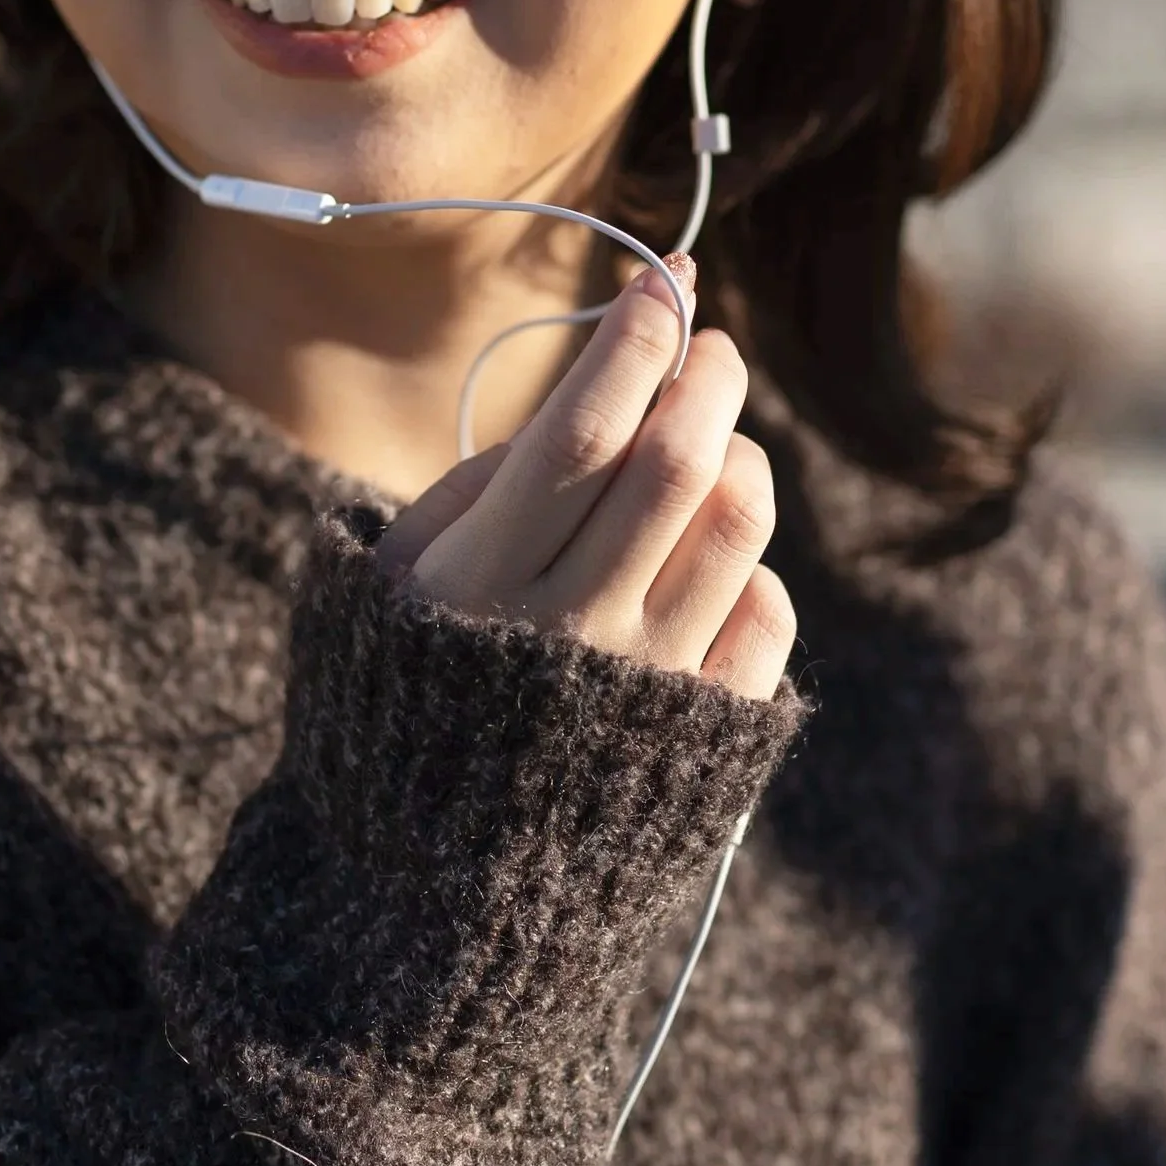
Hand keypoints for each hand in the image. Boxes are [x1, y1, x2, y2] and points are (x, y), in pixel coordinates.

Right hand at [375, 260, 795, 700]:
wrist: (433, 882)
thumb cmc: (408, 693)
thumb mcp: (398, 581)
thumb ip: (481, 483)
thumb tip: (596, 386)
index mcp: (481, 582)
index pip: (583, 427)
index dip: (636, 340)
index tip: (664, 283)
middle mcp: (573, 630)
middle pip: (676, 460)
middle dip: (707, 377)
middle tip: (709, 348)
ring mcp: (651, 685)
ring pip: (737, 523)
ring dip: (741, 457)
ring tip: (715, 445)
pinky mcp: (709, 737)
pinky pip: (767, 612)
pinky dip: (751, 564)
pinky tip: (712, 559)